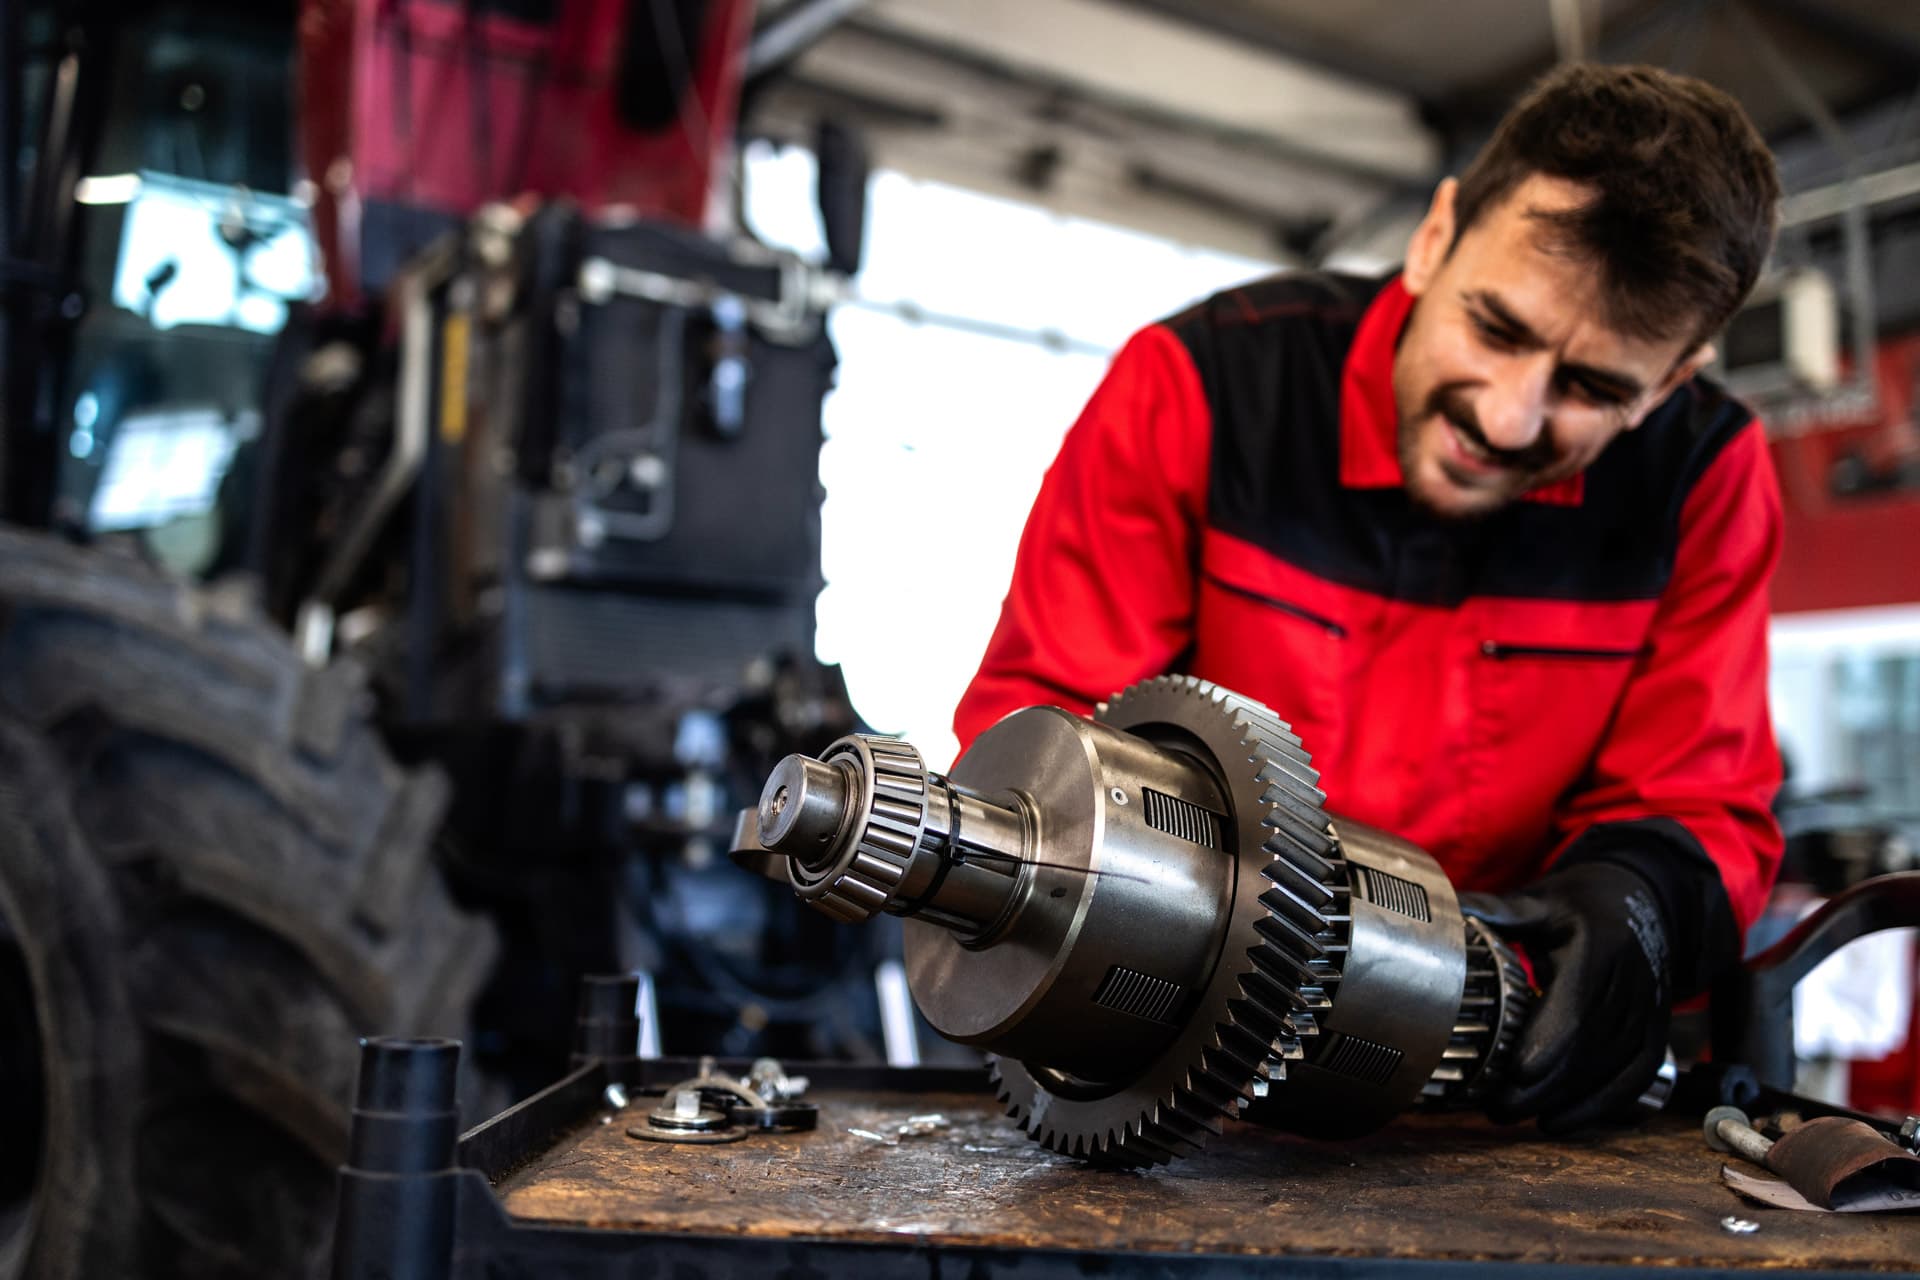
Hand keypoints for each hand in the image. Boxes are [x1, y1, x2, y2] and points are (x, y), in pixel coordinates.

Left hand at [1459, 860, 1673, 1134]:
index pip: (1578, 1008)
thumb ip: (1498, 913)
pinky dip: (1601, 1108)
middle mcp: (1632, 985)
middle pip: (1590, 1049)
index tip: (1514, 1073)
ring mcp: (1649, 1012)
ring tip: (1516, 1116)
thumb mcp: (1542, 900)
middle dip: (1543, 1086)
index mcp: (1601, 948)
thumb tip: (1448, 914)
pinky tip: (1562, 1123)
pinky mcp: (1656, 1033)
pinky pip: (1634, 1079)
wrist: (1643, 904)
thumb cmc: (1583, 905)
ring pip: (1611, 1070)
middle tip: (1497, 1107)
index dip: (1548, 1046)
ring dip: (1565, 1102)